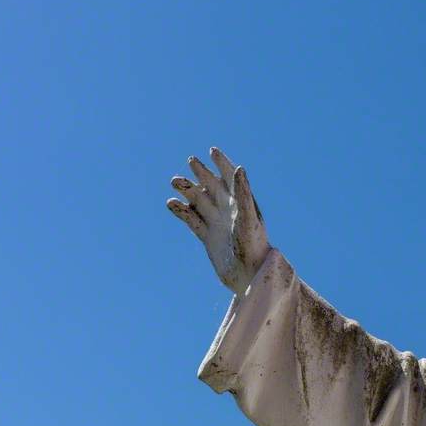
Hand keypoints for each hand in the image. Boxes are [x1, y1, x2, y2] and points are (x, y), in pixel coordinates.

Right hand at [166, 147, 269, 294]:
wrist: (248, 274)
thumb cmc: (253, 245)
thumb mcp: (247, 217)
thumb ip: (243, 193)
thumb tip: (239, 167)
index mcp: (241, 203)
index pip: (231, 178)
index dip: (223, 164)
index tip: (212, 150)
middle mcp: (228, 211)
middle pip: (212, 186)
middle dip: (202, 172)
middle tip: (191, 160)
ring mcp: (217, 223)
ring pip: (199, 201)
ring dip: (187, 190)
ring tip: (175, 181)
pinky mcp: (207, 237)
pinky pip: (192, 220)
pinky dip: (181, 211)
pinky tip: (171, 203)